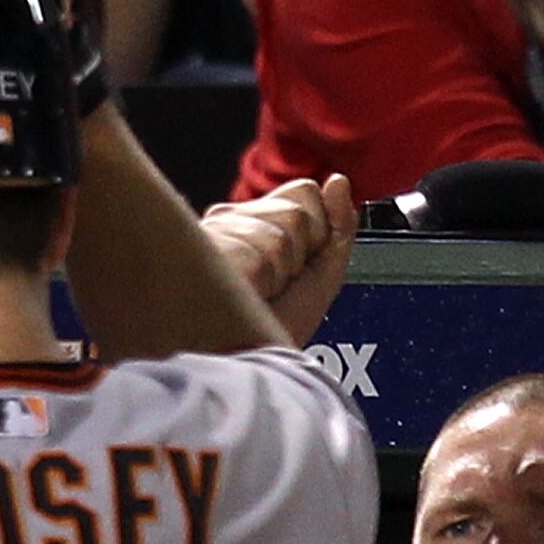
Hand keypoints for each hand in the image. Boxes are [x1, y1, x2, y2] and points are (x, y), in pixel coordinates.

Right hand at [200, 175, 356, 347]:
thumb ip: (338, 225)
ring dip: (283, 269)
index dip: (317, 232)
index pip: (306, 192)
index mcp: (256, 221)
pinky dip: (266, 278)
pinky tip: (245, 291)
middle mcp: (231, 219)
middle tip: (277, 284)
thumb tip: (338, 180)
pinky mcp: (205, 245)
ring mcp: (216, 230)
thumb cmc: (275, 330)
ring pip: (285, 227)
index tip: (298, 268)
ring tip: (259, 292)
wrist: (247, 363)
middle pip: (299, 206)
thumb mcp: (322, 275)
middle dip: (303, 251)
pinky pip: (265, 247)